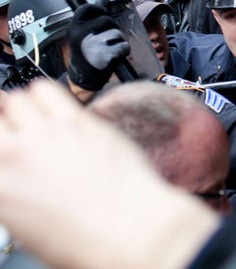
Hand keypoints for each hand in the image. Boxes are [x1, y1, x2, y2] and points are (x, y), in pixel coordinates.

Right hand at [0, 80, 218, 268]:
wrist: (128, 231)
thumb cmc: (83, 239)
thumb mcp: (27, 226)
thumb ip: (12, 189)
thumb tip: (12, 177)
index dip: (0, 139)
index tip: (5, 139)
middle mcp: (14, 155)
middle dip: (4, 119)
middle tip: (14, 127)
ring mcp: (46, 134)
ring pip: (17, 97)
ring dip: (23, 105)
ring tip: (35, 117)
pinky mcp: (78, 121)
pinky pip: (49, 90)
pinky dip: (45, 94)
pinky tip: (55, 107)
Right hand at [67, 2, 129, 90]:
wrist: (83, 79)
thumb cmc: (85, 53)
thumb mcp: (83, 34)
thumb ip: (94, 17)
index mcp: (73, 28)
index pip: (88, 8)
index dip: (98, 9)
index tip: (102, 15)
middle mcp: (81, 34)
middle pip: (106, 20)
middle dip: (112, 28)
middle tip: (107, 40)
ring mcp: (93, 44)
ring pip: (116, 33)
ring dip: (119, 41)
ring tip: (111, 49)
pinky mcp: (105, 55)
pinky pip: (123, 45)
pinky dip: (123, 50)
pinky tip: (116, 56)